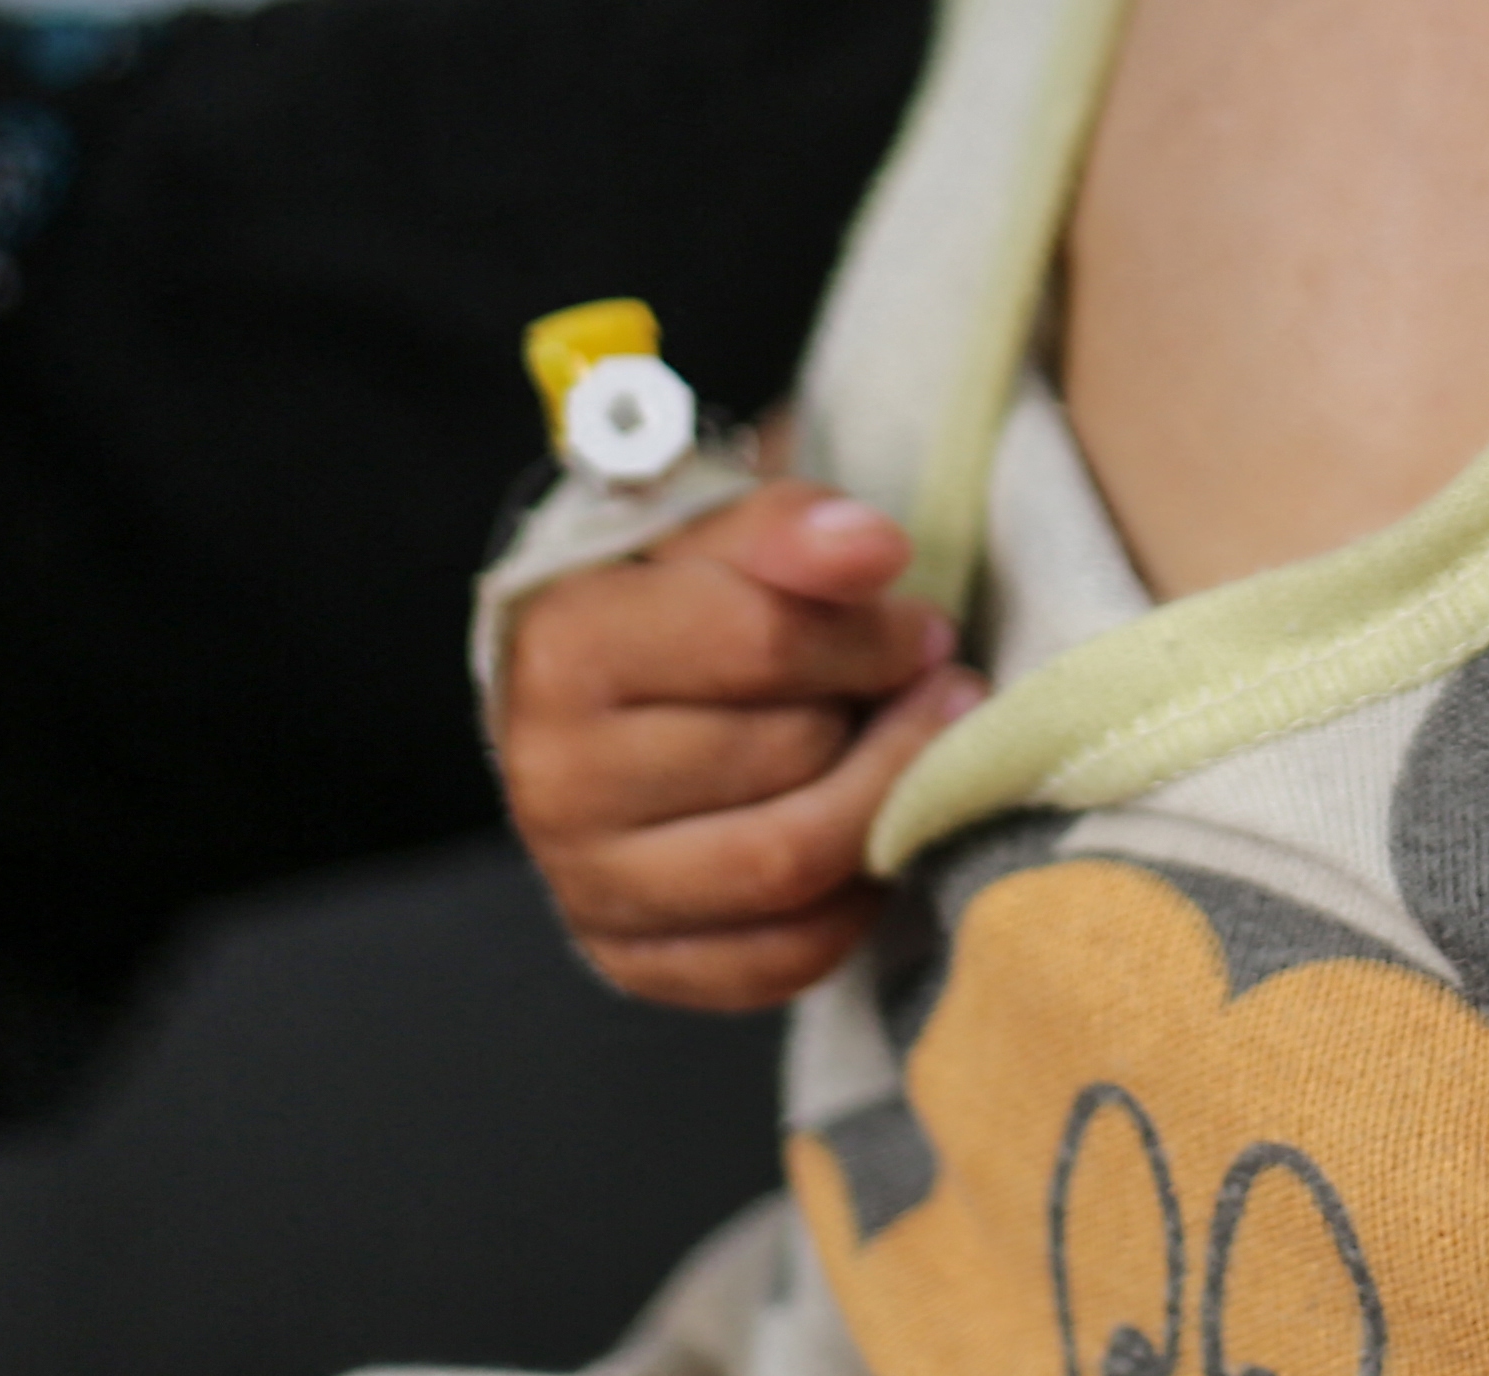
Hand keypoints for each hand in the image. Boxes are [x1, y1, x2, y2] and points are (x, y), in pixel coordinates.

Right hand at [493, 479, 979, 1009]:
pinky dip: (853, 903)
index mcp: (566, 652)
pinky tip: (871, 838)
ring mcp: (588, 885)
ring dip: (887, 803)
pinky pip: (781, 958)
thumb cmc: (671, 604)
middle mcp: (557, 780)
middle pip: (788, 756)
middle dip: (887, 717)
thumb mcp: (719, 534)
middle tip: (931, 689)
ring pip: (789, 865)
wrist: (595, 701)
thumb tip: (875, 552)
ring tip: (922, 754)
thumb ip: (791, 528)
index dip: (870, 634)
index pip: (762, 644)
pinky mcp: (634, 960)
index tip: (923, 629)